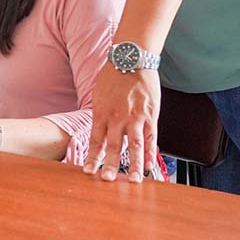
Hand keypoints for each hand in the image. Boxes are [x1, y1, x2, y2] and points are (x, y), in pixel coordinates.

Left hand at [83, 64, 160, 182]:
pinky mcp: (151, 115)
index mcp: (101, 113)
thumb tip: (98, 130)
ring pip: (134, 146)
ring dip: (134, 165)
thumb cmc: (113, 76)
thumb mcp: (98, 95)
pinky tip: (150, 166)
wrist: (132, 59)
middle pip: (113, 146)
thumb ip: (99, 114)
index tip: (88, 171)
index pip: (95, 140)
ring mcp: (135, 117)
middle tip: (107, 180)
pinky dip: (151, 153)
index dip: (92, 157)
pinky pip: (151, 138)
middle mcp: (117, 118)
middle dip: (110, 165)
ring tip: (134, 180)